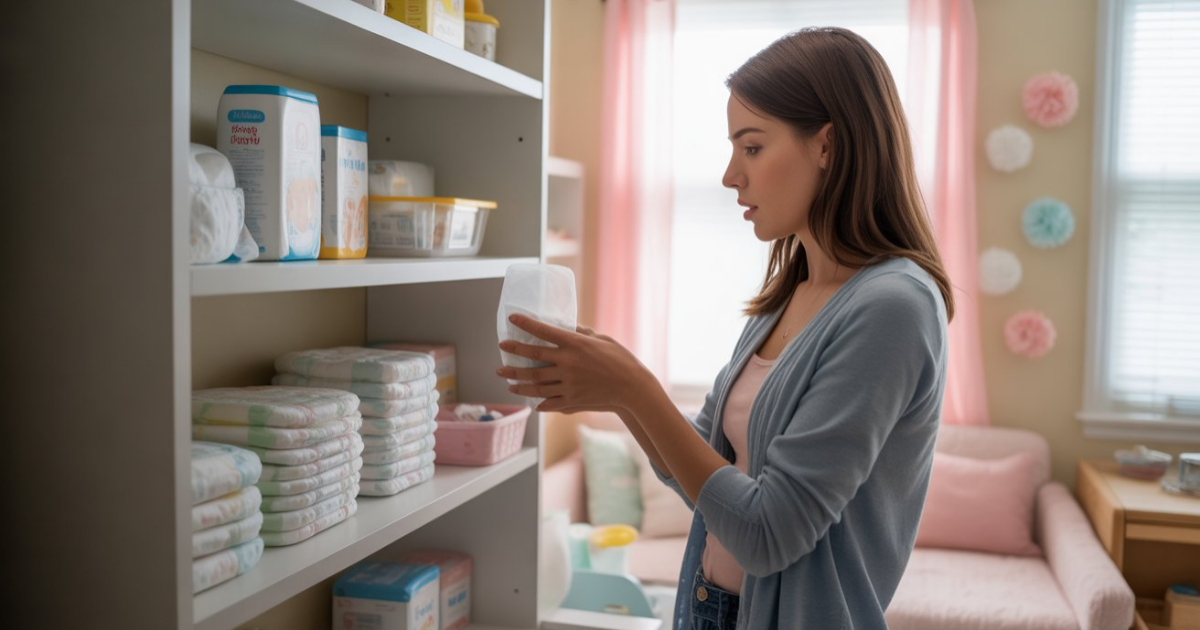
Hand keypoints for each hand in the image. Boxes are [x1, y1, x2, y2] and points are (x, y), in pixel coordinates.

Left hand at [495, 314, 651, 413]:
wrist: (633, 387)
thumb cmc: (621, 359)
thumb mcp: (603, 340)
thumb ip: (583, 333)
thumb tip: (569, 326)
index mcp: (574, 344)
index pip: (543, 331)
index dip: (525, 324)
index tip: (512, 319)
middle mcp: (567, 362)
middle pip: (533, 357)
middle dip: (513, 352)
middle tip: (501, 349)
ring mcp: (568, 382)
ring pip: (535, 383)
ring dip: (518, 382)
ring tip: (507, 381)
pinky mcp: (573, 399)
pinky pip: (550, 401)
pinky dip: (538, 402)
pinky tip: (531, 402)